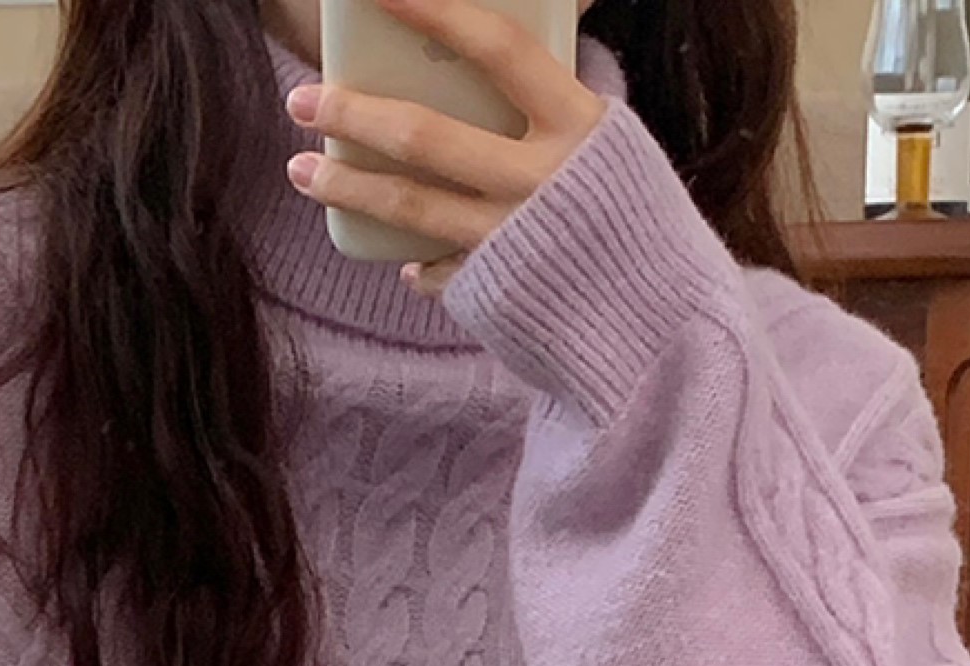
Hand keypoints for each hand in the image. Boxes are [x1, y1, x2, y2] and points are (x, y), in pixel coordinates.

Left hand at [283, 0, 608, 298]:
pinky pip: (433, 268)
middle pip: (427, 135)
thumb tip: (499, 50)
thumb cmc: (635, 223)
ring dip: (347, 185)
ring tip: (303, 169)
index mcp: (578, 125)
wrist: (666, 330)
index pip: (497, 47)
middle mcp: (540, 182)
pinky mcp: (493, 293)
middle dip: (353, 113)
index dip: (436, 12)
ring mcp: (510, 242)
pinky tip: (394, 255)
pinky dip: (412, 259)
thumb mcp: (609, 146)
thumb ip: (552, 106)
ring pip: (408, 206)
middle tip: (303, 100)